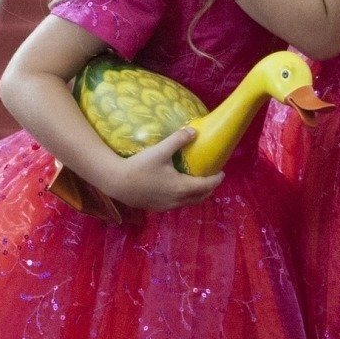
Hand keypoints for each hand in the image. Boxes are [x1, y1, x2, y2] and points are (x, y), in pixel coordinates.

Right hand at [103, 128, 222, 211]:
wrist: (117, 182)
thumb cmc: (140, 166)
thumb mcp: (160, 150)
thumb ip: (178, 140)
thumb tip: (194, 131)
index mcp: (181, 187)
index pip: (206, 186)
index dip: (216, 180)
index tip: (222, 173)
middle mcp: (177, 200)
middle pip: (200, 197)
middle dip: (209, 189)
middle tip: (212, 178)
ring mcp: (167, 206)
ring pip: (188, 203)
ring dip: (197, 194)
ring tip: (198, 183)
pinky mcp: (157, 207)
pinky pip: (178, 204)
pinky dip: (185, 198)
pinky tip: (179, 189)